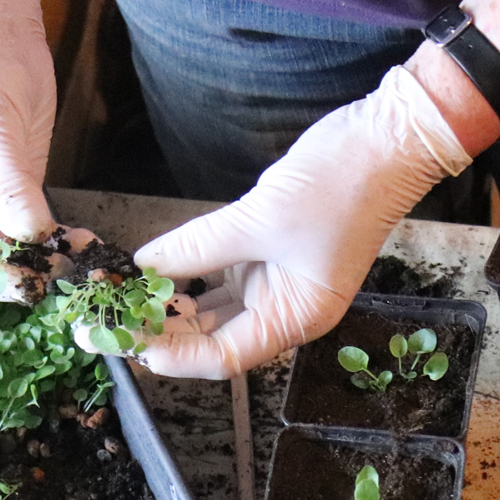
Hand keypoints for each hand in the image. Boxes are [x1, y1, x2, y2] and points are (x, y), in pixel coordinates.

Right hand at [0, 0, 57, 301]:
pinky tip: (83, 243)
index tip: (35, 281)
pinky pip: (31, 228)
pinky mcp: (12, 189)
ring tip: (83, 259)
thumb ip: (11, 195)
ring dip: (45, 259)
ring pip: (10, 250)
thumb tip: (35, 242)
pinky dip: (55, 239)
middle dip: (22, 272)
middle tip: (66, 275)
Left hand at [131, 66, 471, 379]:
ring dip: (171, 307)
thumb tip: (145, 266)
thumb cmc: (341, 186)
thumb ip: (198, 247)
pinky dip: (187, 276)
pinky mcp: (268, 252)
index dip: (176, 357)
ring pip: (213, 309)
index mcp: (296, 317)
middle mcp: (286, 308)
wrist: (386, 141)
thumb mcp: (259, 219)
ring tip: (124, 301)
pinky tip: (153, 273)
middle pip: (215, 338)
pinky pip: (218, 276)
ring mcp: (276, 280)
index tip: (132, 346)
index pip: (225, 357)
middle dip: (165, 333)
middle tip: (113, 325)